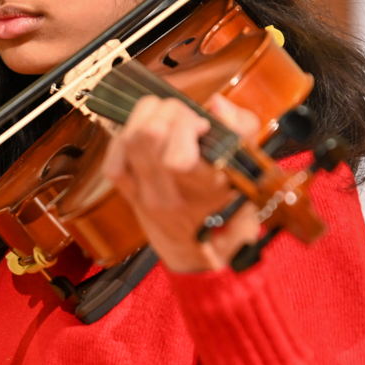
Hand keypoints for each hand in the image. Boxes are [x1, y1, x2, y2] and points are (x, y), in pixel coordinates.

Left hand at [102, 95, 261, 272]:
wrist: (201, 261)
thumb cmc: (231, 217)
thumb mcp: (251, 178)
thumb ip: (241, 133)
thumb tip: (216, 103)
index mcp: (206, 192)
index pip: (179, 157)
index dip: (186, 127)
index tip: (203, 124)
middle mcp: (169, 195)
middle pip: (149, 136)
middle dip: (169, 111)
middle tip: (186, 117)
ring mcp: (144, 195)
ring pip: (130, 141)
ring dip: (147, 115)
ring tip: (166, 117)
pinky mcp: (129, 195)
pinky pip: (113, 160)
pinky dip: (124, 137)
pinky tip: (143, 134)